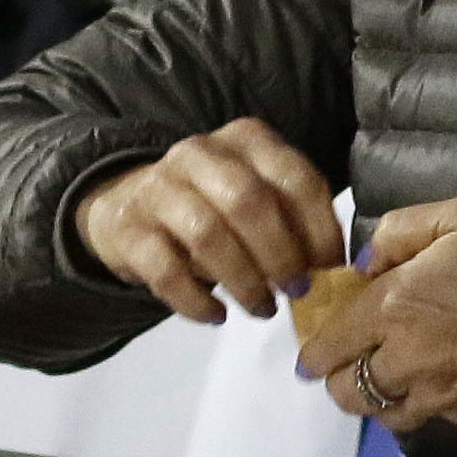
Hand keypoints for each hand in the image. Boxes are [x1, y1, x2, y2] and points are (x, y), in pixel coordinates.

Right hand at [74, 118, 341, 322]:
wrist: (124, 205)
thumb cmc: (211, 204)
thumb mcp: (255, 195)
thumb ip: (292, 217)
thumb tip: (333, 266)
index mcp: (245, 140)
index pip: (294, 177)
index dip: (320, 226)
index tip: (331, 266)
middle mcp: (200, 154)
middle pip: (249, 202)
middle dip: (281, 253)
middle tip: (298, 290)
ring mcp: (158, 188)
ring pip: (208, 234)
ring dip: (244, 280)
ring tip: (263, 309)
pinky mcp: (128, 230)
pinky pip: (165, 270)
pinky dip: (196, 301)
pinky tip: (217, 316)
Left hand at [314, 192, 456, 432]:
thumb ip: (402, 231)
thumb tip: (369, 262)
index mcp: (399, 305)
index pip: (329, 342)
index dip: (314, 347)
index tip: (314, 347)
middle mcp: (410, 359)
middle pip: (344, 391)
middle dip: (339, 375)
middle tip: (355, 356)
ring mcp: (443, 396)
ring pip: (383, 413)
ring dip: (378, 396)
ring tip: (395, 372)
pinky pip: (428, 418)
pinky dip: (421, 403)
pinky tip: (443, 376)